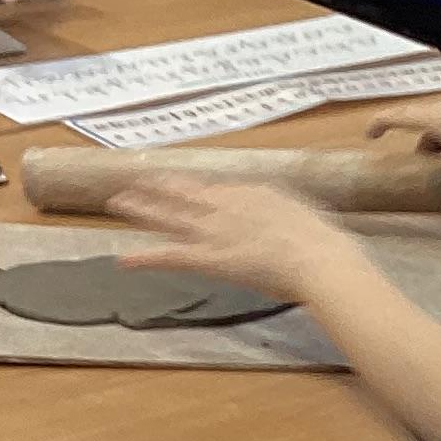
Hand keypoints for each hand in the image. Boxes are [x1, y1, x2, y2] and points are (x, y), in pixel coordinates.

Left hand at [106, 178, 346, 303]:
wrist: (316, 257)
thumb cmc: (324, 245)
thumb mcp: (310, 220)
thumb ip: (293, 221)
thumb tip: (295, 226)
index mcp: (253, 196)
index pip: (218, 190)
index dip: (198, 188)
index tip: (184, 185)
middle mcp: (226, 206)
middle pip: (186, 194)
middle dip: (161, 187)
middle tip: (137, 180)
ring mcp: (213, 231)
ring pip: (169, 217)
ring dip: (142, 210)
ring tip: (117, 203)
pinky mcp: (206, 257)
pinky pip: (170, 256)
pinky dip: (146, 258)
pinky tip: (125, 261)